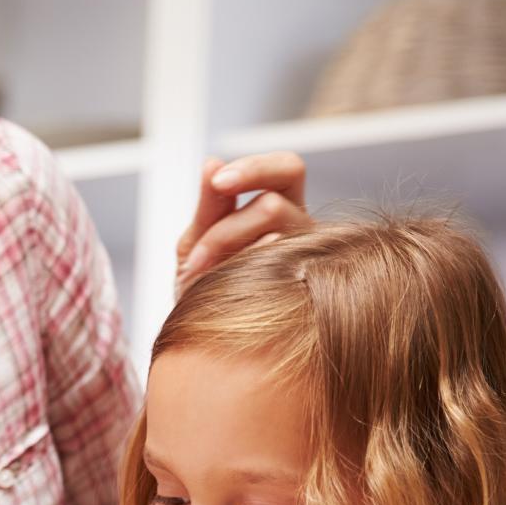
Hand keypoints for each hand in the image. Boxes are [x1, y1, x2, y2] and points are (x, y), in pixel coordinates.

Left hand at [176, 153, 310, 295]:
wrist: (207, 342)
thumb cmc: (204, 286)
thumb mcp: (196, 243)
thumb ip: (208, 207)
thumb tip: (212, 162)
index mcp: (283, 207)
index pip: (285, 168)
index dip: (254, 167)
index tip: (218, 182)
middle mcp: (304, 228)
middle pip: (289, 179)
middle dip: (242, 191)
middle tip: (209, 206)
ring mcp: (311, 256)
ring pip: (277, 219)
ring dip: (225, 238)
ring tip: (195, 269)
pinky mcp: (310, 286)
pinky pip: (279, 263)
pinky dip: (237, 268)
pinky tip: (219, 287)